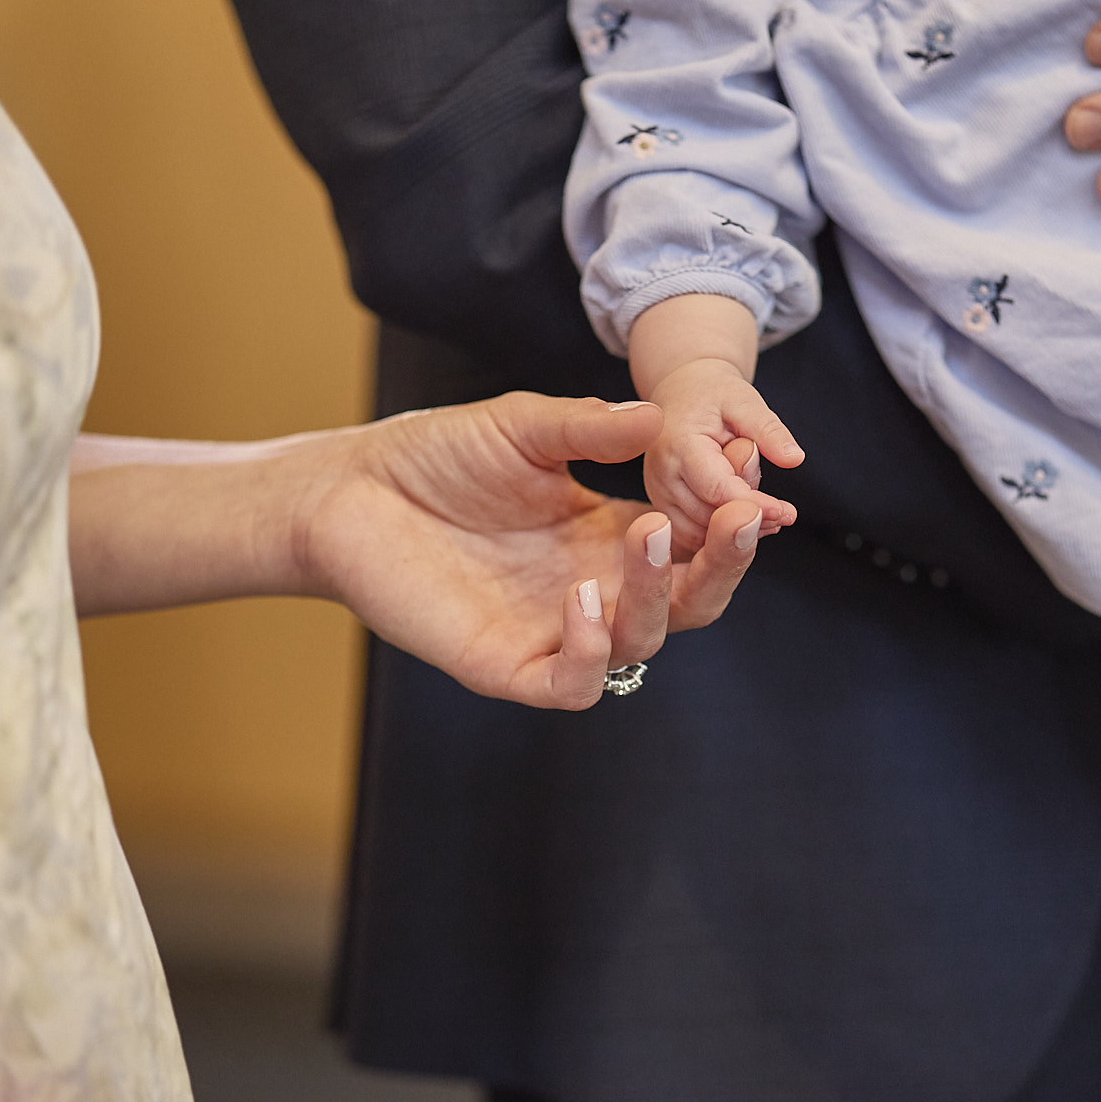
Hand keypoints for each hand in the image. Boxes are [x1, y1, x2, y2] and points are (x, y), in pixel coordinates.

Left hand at [295, 392, 765, 709]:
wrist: (348, 492)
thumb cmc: (434, 457)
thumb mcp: (524, 428)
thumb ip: (592, 428)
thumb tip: (664, 417)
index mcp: (609, 535)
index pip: (694, 539)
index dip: (730, 513)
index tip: (751, 469)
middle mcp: (594, 589)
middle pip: (689, 602)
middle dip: (724, 564)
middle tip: (740, 517)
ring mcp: (554, 632)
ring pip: (640, 643)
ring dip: (659, 593)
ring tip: (649, 532)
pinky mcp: (506, 665)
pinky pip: (573, 684)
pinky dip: (590, 651)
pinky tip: (584, 597)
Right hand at [645, 357, 802, 556]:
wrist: (681, 394)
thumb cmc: (713, 395)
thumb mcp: (744, 400)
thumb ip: (768, 430)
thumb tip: (795, 458)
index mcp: (679, 445)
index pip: (717, 488)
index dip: (753, 505)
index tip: (786, 512)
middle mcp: (662, 474)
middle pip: (709, 514)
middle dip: (749, 519)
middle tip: (785, 514)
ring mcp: (658, 493)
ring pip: (699, 532)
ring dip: (737, 531)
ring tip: (772, 516)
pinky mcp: (663, 506)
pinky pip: (692, 534)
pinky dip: (721, 535)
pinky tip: (748, 522)